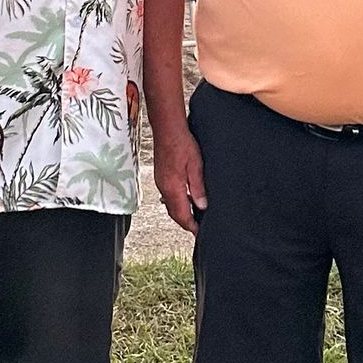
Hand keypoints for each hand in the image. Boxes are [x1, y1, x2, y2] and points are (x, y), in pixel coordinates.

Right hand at [153, 120, 208, 234]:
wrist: (167, 129)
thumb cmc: (182, 143)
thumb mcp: (196, 166)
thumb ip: (198, 187)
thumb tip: (202, 206)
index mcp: (173, 187)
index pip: (181, 215)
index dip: (191, 226)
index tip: (199, 234)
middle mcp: (164, 187)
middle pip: (174, 213)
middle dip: (185, 222)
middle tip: (198, 229)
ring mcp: (161, 182)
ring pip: (170, 205)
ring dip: (181, 213)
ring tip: (194, 216)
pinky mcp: (161, 176)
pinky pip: (168, 195)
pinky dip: (177, 202)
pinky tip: (187, 198)